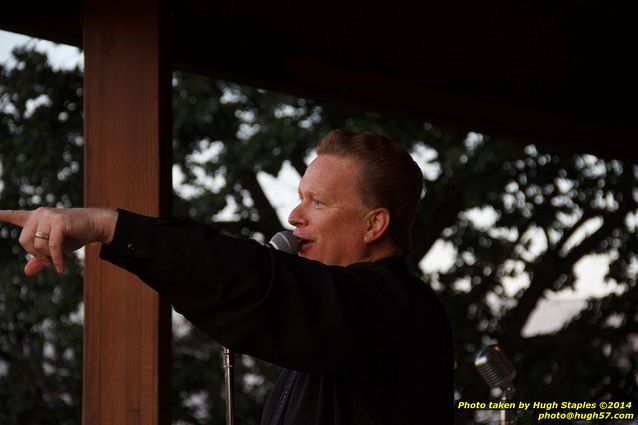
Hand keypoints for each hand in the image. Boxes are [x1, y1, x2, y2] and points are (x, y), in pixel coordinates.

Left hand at [0, 207, 117, 275]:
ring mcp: (49, 216)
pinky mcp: (59, 221)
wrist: (96, 226)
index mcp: (36, 217)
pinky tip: (62, 267)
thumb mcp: (56, 248)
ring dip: (49, 258)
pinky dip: (57, 259)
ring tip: (60, 262)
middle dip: (37, 255)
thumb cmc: (75, 235)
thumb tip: (27, 272)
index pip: (14, 215)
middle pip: (24, 241)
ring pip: (38, 245)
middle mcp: (39, 214)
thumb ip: (40, 258)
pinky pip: (52, 246)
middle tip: (50, 263)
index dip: (2, 216)